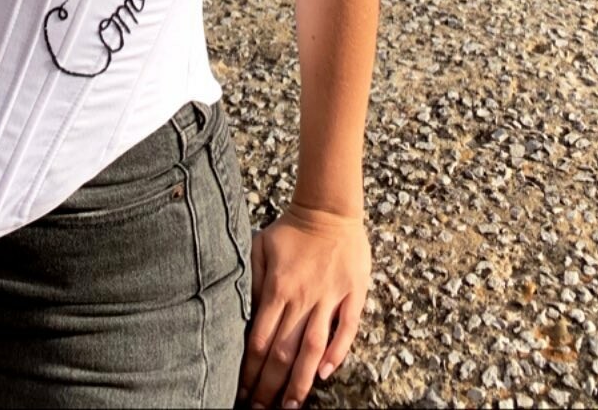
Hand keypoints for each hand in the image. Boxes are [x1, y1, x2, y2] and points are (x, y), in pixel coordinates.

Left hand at [236, 203, 370, 407]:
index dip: (251, 371)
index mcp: (277, 288)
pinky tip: (325, 373)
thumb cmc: (290, 229)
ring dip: (301, 380)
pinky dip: (337, 352)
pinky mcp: (353, 293)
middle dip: (271, 386)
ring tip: (291, 406)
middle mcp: (303, 297)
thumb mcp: (259, 247)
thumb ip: (251, 282)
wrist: (328, 207)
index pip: (261, 341)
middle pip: (284, 351)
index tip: (244, 392)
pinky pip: (347, 329)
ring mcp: (330, 297)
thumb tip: (248, 318)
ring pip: (313, 347)